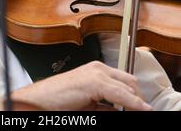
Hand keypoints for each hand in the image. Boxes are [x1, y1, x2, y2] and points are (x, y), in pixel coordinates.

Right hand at [12, 61, 152, 110]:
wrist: (38, 100)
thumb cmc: (56, 102)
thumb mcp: (87, 103)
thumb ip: (104, 104)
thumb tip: (121, 109)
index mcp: (96, 70)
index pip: (124, 81)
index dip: (136, 96)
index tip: (143, 108)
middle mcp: (98, 68)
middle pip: (130, 82)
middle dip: (139, 98)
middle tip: (143, 111)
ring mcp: (96, 74)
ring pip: (128, 87)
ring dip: (137, 102)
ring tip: (142, 112)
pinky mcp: (95, 83)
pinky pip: (122, 95)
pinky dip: (134, 104)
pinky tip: (141, 110)